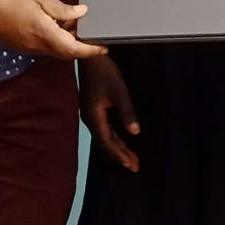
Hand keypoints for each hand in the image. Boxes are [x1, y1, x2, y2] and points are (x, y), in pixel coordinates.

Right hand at [0, 0, 105, 60]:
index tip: (104, 48)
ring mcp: (28, 48)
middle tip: (93, 33)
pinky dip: (55, 39)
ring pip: (56, 50)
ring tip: (74, 22)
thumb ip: (62, 7)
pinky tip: (56, 23)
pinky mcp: (22, 46)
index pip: (74, 49)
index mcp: (44, 32)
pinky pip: (44, 46)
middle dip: (82, 46)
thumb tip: (82, 12)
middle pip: (67, 52)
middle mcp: (38, 45)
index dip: (91, 50)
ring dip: (68, 41)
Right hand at [79, 56, 141, 171]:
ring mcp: (90, 115)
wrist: (89, 58)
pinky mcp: (93, 111)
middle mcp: (90, 119)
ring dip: (117, 148)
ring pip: (105, 137)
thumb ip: (127, 112)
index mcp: (94, 117)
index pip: (107, 142)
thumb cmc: (104, 72)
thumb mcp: (119, 90)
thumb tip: (135, 132)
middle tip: (134, 166)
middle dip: (120, 155)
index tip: (131, 165)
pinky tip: (120, 142)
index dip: (119, 154)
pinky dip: (113, 139)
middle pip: (105, 143)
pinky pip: (104, 130)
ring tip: (130, 158)